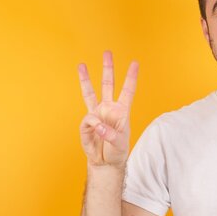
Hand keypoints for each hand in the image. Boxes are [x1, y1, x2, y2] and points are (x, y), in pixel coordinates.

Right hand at [78, 51, 138, 168]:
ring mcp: (97, 114)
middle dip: (108, 69)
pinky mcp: (87, 123)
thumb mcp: (119, 144)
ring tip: (81, 65)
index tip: (135, 63)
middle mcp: (109, 108)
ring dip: (86, 79)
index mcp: (122, 111)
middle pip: (108, 84)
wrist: (105, 162)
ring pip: (91, 92)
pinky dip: (94, 126)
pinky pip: (89, 120)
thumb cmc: (117, 150)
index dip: (131, 77)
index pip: (128, 90)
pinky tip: (97, 133)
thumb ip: (110, 134)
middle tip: (107, 53)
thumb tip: (98, 125)